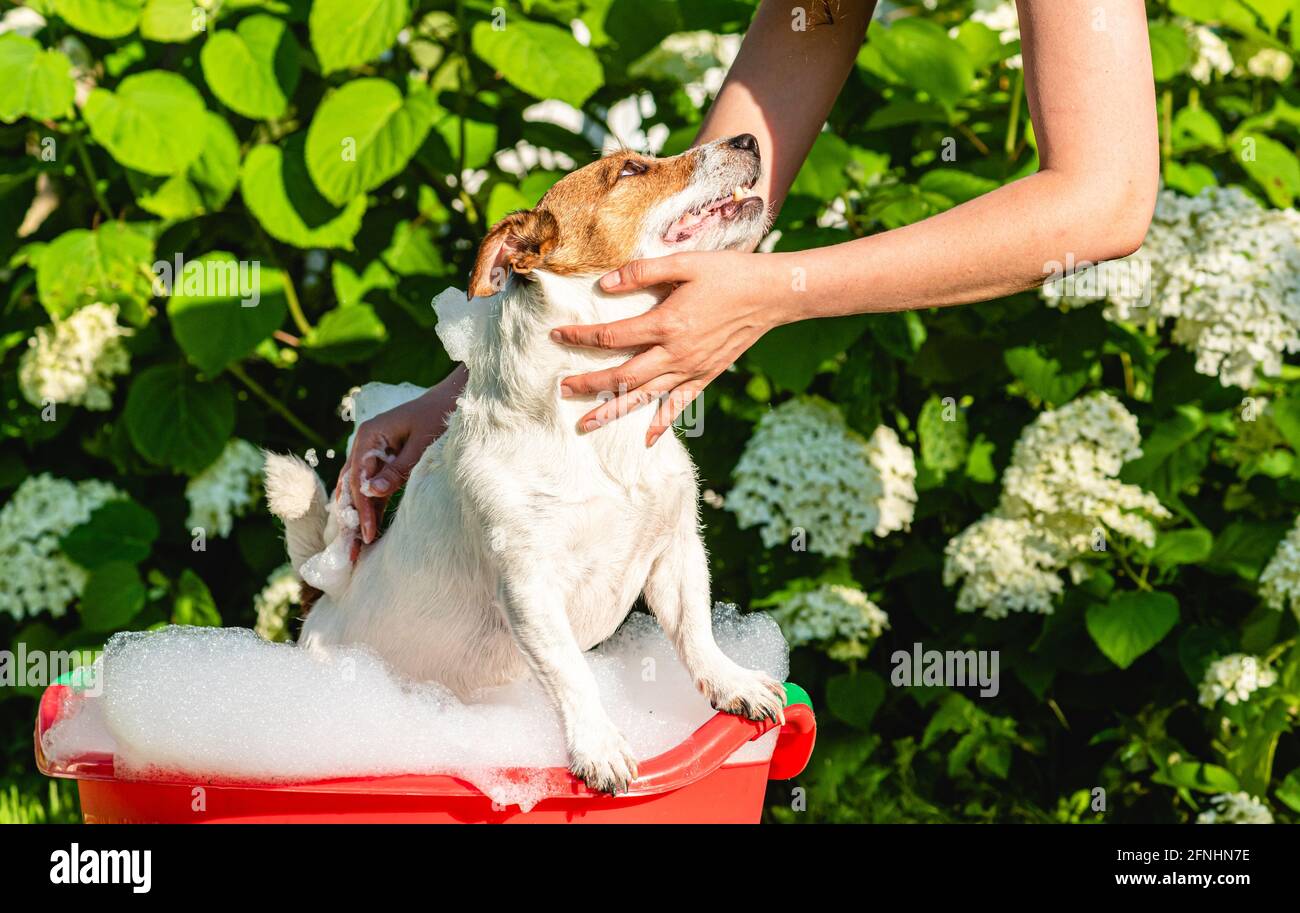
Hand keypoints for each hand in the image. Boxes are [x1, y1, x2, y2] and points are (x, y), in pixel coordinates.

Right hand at [336, 367, 464, 545]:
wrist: (452, 400)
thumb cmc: (439, 418)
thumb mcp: (420, 446)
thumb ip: (397, 470)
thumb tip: (372, 493)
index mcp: (369, 437)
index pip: (358, 480)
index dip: (362, 509)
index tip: (367, 534)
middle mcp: (364, 445)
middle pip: (351, 487)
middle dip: (352, 519)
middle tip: (352, 553)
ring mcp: (372, 453)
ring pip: (357, 490)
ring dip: (357, 517)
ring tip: (356, 550)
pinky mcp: (383, 461)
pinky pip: (371, 488)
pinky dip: (370, 508)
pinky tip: (369, 531)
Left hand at [551, 251, 781, 446]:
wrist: (772, 295)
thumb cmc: (728, 273)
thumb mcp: (684, 263)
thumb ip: (642, 272)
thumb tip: (605, 284)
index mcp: (666, 324)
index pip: (611, 336)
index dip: (581, 337)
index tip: (557, 336)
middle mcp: (675, 353)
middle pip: (622, 375)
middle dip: (589, 384)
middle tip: (561, 389)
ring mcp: (691, 369)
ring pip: (644, 396)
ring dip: (613, 410)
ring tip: (586, 424)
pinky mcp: (706, 376)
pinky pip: (680, 405)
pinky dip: (662, 423)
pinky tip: (647, 439)